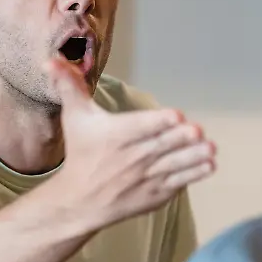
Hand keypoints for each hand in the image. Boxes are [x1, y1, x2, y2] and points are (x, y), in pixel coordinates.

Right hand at [44, 56, 216, 228]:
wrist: (80, 201)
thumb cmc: (82, 154)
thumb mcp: (75, 118)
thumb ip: (69, 87)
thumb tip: (50, 60)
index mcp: (117, 135)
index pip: (141, 126)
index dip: (160, 122)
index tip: (177, 117)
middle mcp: (133, 158)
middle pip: (162, 145)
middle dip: (182, 138)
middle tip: (198, 131)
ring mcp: (146, 178)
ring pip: (174, 164)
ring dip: (194, 157)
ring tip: (211, 149)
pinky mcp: (154, 194)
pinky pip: (177, 183)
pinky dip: (193, 175)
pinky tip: (208, 166)